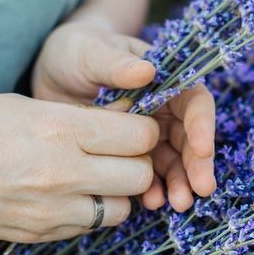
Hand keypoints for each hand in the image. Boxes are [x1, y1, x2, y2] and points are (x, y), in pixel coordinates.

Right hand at [0, 93, 158, 243]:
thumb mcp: (19, 105)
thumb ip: (74, 118)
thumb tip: (119, 123)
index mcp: (59, 129)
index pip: (139, 135)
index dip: (140, 127)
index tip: (128, 122)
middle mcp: (63, 174)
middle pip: (140, 175)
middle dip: (136, 161)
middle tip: (116, 150)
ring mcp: (51, 211)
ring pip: (121, 208)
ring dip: (116, 191)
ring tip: (91, 174)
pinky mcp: (38, 235)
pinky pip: (88, 226)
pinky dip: (88, 211)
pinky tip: (65, 193)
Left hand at [32, 18, 216, 210]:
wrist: (51, 73)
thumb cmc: (76, 51)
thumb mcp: (91, 53)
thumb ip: (116, 63)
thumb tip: (147, 70)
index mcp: (165, 79)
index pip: (194, 102)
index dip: (202, 125)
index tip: (202, 149)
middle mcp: (163, 109)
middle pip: (190, 138)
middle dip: (197, 164)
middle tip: (200, 189)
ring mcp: (148, 134)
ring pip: (173, 161)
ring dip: (179, 182)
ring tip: (178, 203)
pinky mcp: (129, 154)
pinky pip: (147, 175)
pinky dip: (152, 189)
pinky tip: (150, 202)